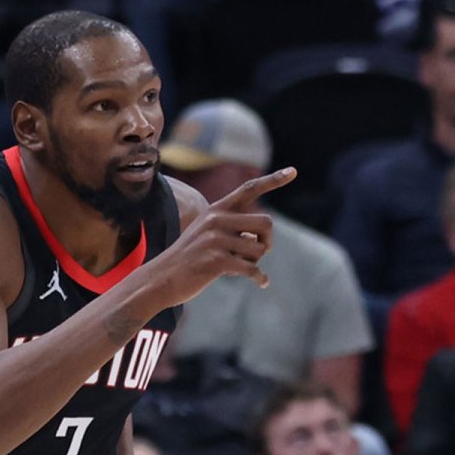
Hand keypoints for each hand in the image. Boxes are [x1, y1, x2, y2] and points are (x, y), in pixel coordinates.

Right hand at [153, 167, 295, 306]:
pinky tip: (262, 283)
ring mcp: (215, 240)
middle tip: (259, 252)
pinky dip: (260, 278)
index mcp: (216, 210)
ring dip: (255, 261)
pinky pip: (252, 269)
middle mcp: (216, 220)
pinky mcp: (216, 261)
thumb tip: (264, 241)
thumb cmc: (189, 258)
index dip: (274, 179)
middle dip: (268, 240)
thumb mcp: (206, 233)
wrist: (161, 278)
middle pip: (266, 222)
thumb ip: (231, 229)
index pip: (249, 189)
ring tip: (239, 267)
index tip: (294, 171)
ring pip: (259, 248)